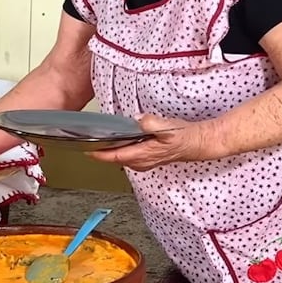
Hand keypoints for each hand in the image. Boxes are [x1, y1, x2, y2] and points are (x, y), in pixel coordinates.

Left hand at [88, 114, 206, 170]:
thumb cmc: (182, 136)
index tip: (86, 149)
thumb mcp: (167, 126)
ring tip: (98, 142)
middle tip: (87, 142)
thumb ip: (150, 123)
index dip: (99, 154)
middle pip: (114, 160)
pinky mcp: (146, 159)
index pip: (115, 157)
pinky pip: (127, 157)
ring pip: (120, 159)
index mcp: (143, 154)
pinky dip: (119, 151)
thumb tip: (137, 120)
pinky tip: (117, 143)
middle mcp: (141, 162)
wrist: (195, 143)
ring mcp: (143, 162)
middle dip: (100, 153)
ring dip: (109, 153)